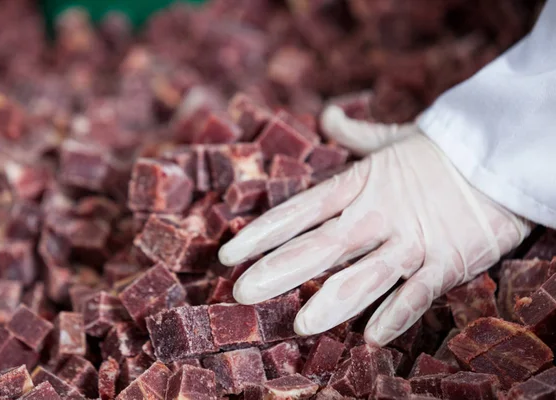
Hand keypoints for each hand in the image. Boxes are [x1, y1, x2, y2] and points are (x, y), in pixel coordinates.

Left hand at [218, 106, 530, 345]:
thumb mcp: (393, 140)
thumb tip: (329, 114)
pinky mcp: (449, 259)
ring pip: (367, 273)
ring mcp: (413, 239)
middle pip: (322, 246)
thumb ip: (356, 135)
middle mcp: (378, 215)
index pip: (301, 211)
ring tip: (302, 324)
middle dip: (280, 270)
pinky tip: (373, 336)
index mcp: (361, 186)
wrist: (501, 156)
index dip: (264, 232)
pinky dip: (398, 312)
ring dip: (335, 299)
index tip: (230, 254)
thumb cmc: (441, 151)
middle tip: (242, 293)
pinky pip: (420, 291)